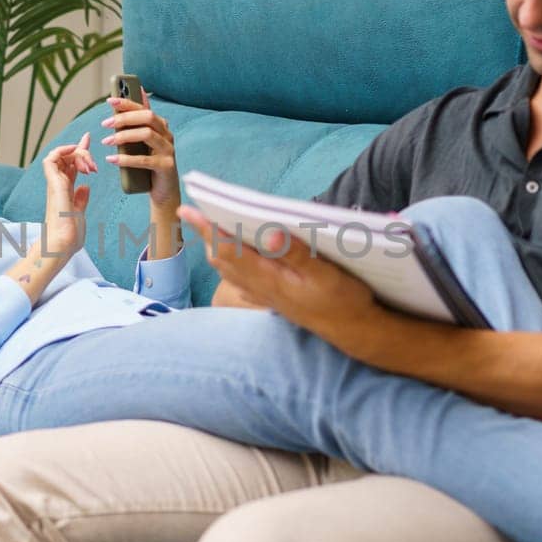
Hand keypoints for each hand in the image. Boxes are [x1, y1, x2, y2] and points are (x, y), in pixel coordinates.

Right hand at [42, 132, 95, 257]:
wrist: (63, 245)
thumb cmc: (70, 235)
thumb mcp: (80, 213)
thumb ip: (81, 199)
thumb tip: (85, 187)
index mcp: (64, 190)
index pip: (70, 164)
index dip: (79, 151)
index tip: (87, 140)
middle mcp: (58, 184)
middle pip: (66, 156)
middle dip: (81, 150)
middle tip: (94, 164)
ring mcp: (54, 184)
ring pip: (59, 154)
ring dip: (76, 153)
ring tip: (89, 166)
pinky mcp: (54, 185)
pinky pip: (51, 159)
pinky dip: (63, 151)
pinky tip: (76, 153)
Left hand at [103, 91, 179, 210]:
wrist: (163, 191)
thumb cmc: (149, 166)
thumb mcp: (141, 144)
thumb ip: (134, 126)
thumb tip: (120, 105)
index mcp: (161, 126)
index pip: (144, 108)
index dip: (127, 103)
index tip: (110, 100)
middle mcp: (167, 135)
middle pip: (147, 117)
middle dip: (124, 118)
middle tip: (105, 123)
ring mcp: (168, 150)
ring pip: (147, 134)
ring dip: (124, 136)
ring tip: (107, 141)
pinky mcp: (166, 166)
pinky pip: (144, 160)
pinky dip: (126, 159)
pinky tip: (112, 159)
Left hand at [177, 206, 379, 342]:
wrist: (353, 330)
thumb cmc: (342, 300)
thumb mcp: (326, 274)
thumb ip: (297, 254)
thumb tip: (270, 233)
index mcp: (269, 277)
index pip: (229, 249)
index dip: (208, 228)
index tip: (189, 210)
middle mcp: (260, 287)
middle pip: (222, 259)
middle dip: (205, 235)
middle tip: (193, 212)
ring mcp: (264, 295)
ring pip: (229, 270)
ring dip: (216, 248)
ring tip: (208, 228)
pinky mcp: (271, 298)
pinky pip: (240, 279)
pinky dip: (230, 263)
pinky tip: (233, 256)